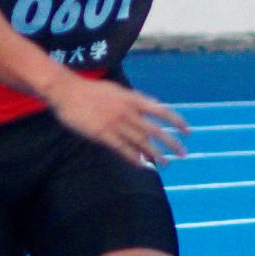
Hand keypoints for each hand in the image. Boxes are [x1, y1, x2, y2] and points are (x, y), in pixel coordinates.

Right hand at [47, 74, 189, 166]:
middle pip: (154, 130)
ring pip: (140, 142)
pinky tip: (141, 164)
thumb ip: (133, 100)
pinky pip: (121, 148)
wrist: (66, 90)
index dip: (176, 121)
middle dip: (171, 143)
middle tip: (182, 154)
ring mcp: (115, 123)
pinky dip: (133, 157)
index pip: (161, 110)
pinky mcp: (101, 134)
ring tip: (165, 163)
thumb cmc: (90, 90)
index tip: (188, 131)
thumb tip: (149, 107)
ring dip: (154, 154)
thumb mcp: (117, 90)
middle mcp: (127, 111)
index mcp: (132, 98)